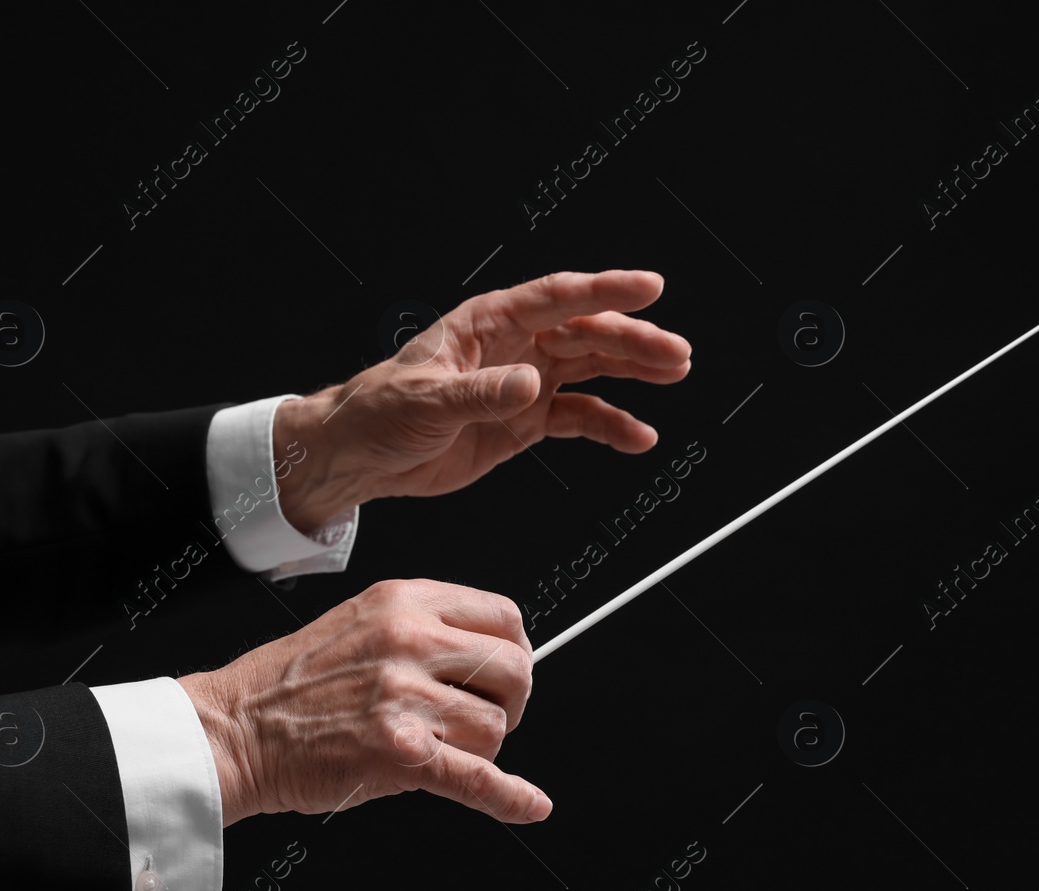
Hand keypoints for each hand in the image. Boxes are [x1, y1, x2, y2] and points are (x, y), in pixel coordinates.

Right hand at [177, 578, 546, 826]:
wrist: (234, 729)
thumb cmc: (291, 684)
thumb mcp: (363, 621)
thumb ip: (425, 628)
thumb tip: (492, 654)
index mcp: (405, 602)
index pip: (503, 617)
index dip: (513, 652)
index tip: (504, 675)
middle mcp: (410, 641)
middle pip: (512, 671)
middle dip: (509, 702)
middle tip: (481, 719)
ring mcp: (405, 698)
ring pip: (494, 728)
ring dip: (480, 748)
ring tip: (439, 748)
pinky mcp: (400, 754)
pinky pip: (476, 778)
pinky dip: (509, 798)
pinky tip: (530, 805)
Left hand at [274, 270, 691, 530]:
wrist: (364, 454)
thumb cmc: (381, 411)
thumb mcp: (428, 401)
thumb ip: (482, 393)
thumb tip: (528, 382)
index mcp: (489, 323)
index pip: (558, 297)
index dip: (606, 289)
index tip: (649, 287)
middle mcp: (515, 346)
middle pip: (587, 333)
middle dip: (634, 340)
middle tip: (674, 353)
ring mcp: (524, 382)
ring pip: (592, 369)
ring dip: (632, 373)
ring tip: (671, 376)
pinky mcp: (526, 420)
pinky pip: (579, 418)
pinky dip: (610, 426)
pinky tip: (635, 436)